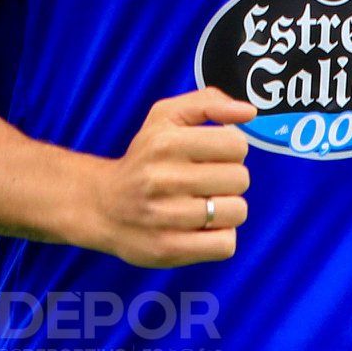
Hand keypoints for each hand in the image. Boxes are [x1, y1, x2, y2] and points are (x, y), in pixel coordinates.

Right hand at [82, 86, 253, 267]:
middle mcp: (163, 178)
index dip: (231, 149)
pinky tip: (201, 228)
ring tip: (204, 205)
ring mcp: (165, 216)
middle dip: (229, 179)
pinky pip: (225, 245)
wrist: (102, 206)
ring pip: (237, 212)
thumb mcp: (165, 117)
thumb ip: (208, 102)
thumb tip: (249, 111)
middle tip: (207, 181)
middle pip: (240, 178)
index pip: (236, 143)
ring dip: (227, 209)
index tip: (213, 154)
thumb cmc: (144, 158)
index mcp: (166, 141)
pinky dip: (220, 237)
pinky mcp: (169, 248)